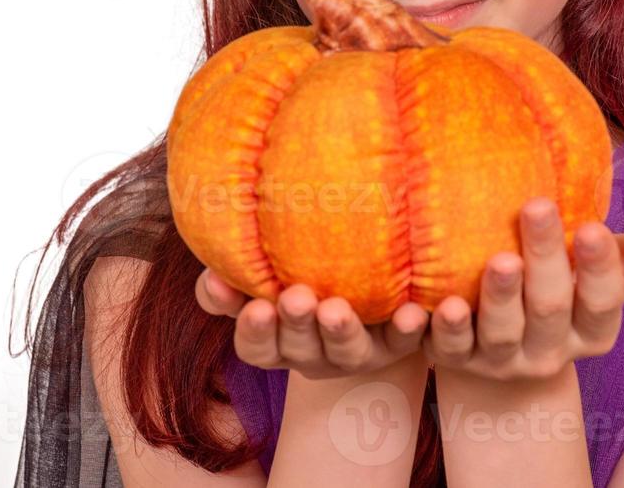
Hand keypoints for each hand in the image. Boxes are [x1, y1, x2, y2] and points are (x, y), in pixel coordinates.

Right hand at [195, 269, 431, 379]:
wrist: (366, 280)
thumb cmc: (301, 271)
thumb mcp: (263, 275)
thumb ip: (235, 277)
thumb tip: (211, 275)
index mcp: (278, 341)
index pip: (257, 346)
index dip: (255, 332)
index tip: (255, 309)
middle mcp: (315, 354)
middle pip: (301, 349)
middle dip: (297, 325)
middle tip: (295, 298)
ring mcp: (356, 352)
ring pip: (348, 351)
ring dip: (341, 331)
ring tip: (336, 308)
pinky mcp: (396, 342)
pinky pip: (403, 340)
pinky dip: (407, 329)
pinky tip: (412, 312)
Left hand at [421, 197, 623, 380]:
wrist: (511, 344)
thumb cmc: (570, 286)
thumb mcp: (615, 272)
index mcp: (593, 329)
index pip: (602, 301)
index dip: (600, 267)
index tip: (592, 226)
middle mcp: (551, 350)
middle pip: (550, 308)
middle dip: (546, 258)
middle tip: (537, 207)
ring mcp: (501, 359)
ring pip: (502, 333)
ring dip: (500, 296)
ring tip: (499, 259)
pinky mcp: (456, 358)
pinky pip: (448, 348)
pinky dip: (443, 329)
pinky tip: (439, 305)